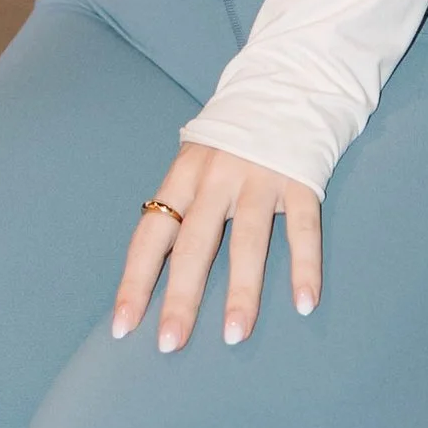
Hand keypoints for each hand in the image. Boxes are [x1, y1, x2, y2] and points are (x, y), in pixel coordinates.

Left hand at [113, 137, 322, 352]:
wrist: (286, 84)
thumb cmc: (233, 137)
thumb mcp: (196, 161)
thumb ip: (182, 204)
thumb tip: (155, 267)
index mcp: (183, 175)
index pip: (151, 234)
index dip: (135, 280)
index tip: (122, 325)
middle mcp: (216, 177)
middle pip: (193, 243)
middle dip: (180, 296)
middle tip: (170, 343)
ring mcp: (259, 177)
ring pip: (246, 240)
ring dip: (241, 291)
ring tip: (234, 336)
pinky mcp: (299, 179)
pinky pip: (302, 228)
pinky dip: (304, 266)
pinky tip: (304, 304)